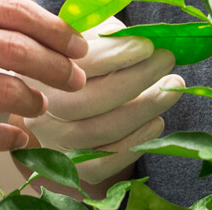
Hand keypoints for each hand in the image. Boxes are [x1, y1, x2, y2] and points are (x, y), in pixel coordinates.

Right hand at [0, 0, 88, 150]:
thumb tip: (59, 33)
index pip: (15, 12)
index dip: (55, 32)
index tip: (78, 49)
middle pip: (15, 50)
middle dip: (55, 67)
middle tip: (75, 80)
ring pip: (3, 91)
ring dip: (33, 101)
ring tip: (40, 105)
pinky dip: (11, 136)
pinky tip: (21, 136)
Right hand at [19, 17, 182, 183]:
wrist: (73, 111)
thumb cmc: (88, 68)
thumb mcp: (90, 43)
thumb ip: (104, 39)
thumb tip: (131, 40)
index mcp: (40, 73)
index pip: (75, 66)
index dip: (114, 56)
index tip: (147, 47)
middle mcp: (40, 111)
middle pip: (87, 101)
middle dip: (135, 80)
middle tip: (166, 62)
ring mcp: (56, 143)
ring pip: (100, 131)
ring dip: (143, 109)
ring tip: (171, 90)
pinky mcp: (75, 170)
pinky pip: (106, 163)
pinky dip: (136, 142)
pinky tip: (157, 123)